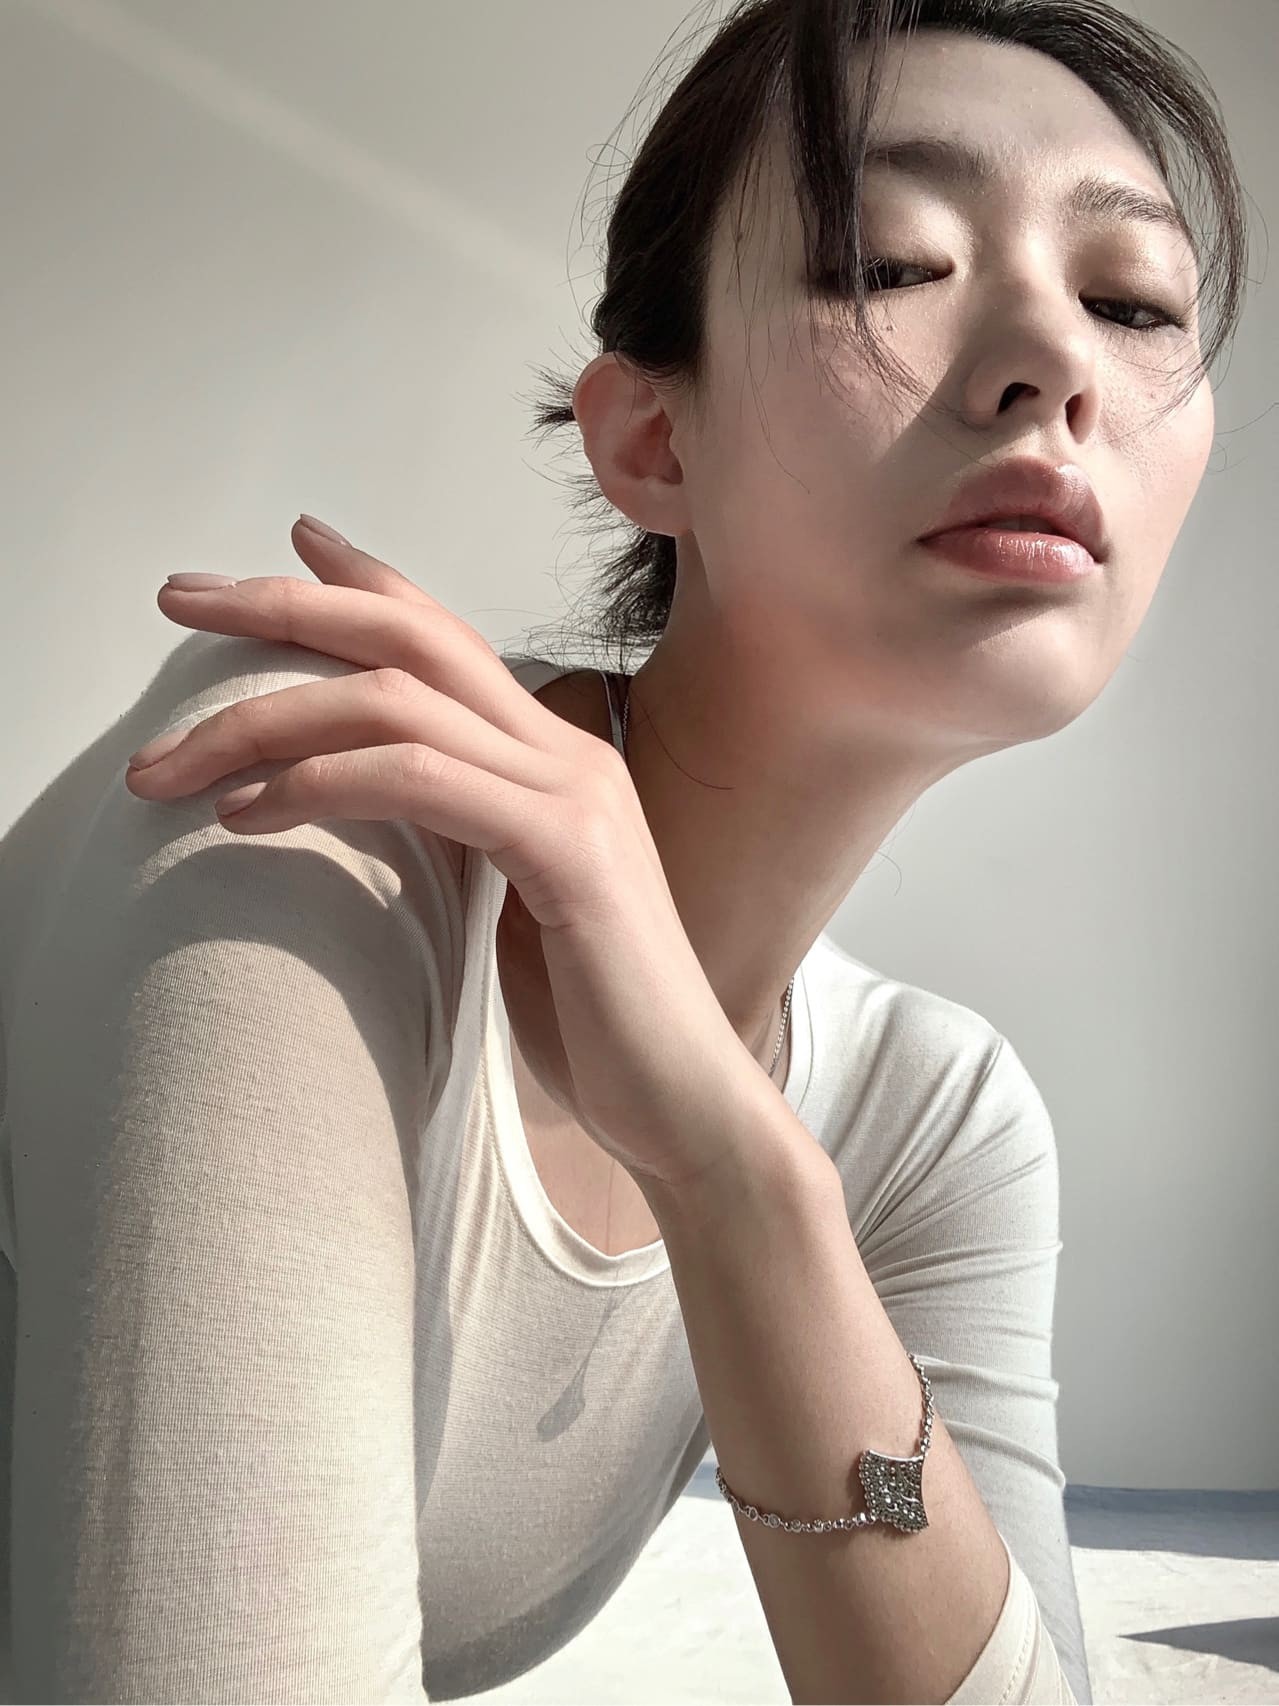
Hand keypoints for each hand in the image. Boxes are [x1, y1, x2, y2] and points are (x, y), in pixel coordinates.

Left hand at [126, 520, 761, 1190]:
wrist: (685, 1102)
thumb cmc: (589, 1021)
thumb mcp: (504, 909)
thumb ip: (454, 843)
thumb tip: (354, 817)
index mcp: (552, 762)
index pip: (445, 638)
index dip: (361, 580)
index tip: (280, 547)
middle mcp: (566, 755)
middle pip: (410, 637)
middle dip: (283, 604)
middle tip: (177, 596)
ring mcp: (573, 796)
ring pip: (395, 702)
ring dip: (263, 720)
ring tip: (166, 765)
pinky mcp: (567, 852)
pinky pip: (420, 782)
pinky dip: (317, 784)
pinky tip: (243, 815)